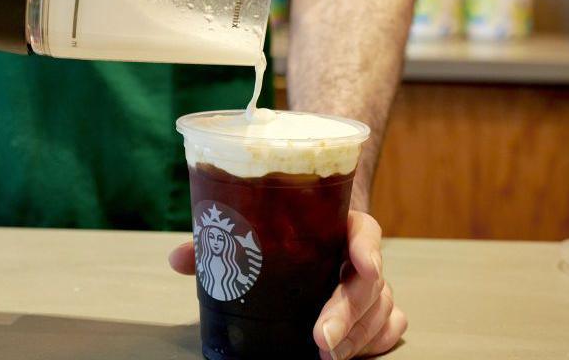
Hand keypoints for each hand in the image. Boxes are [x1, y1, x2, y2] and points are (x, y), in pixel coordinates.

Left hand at [168, 210, 406, 358]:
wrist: (315, 224)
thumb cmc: (282, 228)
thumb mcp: (256, 228)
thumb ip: (220, 240)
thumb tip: (177, 259)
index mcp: (340, 223)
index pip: (365, 231)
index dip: (367, 248)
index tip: (361, 266)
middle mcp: (362, 253)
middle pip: (371, 283)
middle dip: (348, 314)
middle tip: (322, 340)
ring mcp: (374, 283)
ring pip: (382, 310)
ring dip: (357, 337)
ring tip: (328, 356)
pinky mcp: (379, 308)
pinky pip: (390, 327)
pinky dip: (374, 342)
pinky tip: (350, 353)